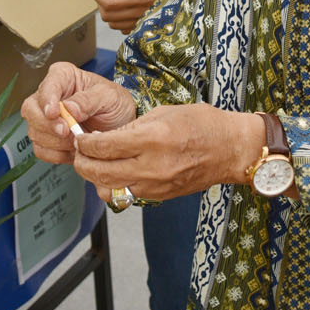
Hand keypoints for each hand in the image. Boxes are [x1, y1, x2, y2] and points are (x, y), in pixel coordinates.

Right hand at [20, 62, 138, 164]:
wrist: (121, 126)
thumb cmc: (114, 104)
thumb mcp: (109, 96)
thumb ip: (89, 100)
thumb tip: (69, 108)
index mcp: (63, 77)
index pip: (47, 85)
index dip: (47, 100)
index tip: (55, 113)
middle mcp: (49, 96)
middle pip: (31, 110)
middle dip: (47, 124)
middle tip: (66, 132)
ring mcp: (45, 119)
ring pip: (35, 132)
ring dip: (56, 142)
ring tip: (77, 141)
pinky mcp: (47, 139)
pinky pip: (41, 150)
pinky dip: (56, 154)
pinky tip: (72, 150)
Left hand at [72, 105, 264, 201]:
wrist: (231, 150)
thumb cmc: (202, 124)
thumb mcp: (164, 113)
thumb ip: (132, 127)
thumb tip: (105, 138)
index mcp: (151, 139)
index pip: (102, 146)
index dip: (84, 142)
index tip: (79, 137)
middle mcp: (151, 166)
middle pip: (98, 171)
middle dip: (81, 161)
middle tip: (79, 152)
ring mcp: (155, 185)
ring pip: (108, 189)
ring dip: (94, 177)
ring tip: (92, 164)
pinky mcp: (159, 196)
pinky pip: (126, 195)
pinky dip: (114, 185)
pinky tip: (114, 172)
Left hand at [93, 0, 177, 32]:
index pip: (110, 4)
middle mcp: (140, 14)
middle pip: (108, 15)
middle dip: (101, 1)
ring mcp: (142, 23)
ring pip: (114, 24)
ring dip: (109, 9)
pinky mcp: (145, 28)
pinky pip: (123, 28)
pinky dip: (118, 17)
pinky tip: (124, 5)